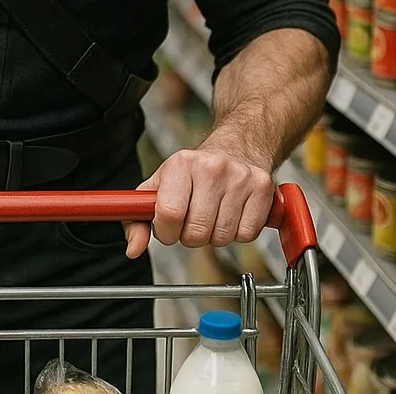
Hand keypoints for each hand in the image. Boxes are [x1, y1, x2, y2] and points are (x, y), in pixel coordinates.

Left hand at [124, 143, 274, 258]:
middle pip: (196, 232)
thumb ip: (137, 218)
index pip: (169, 213)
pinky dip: (238, 233)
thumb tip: (133, 248)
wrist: (237, 146)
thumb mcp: (160, 185)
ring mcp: (239, 177)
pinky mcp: (262, 188)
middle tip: (193, 220)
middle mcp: (211, 168)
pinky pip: (247, 235)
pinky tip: (233, 214)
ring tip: (214, 214)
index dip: (166, 231)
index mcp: (181, 163)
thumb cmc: (194, 171)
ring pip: (222, 237)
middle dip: (190, 236)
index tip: (169, 227)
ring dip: (215, 235)